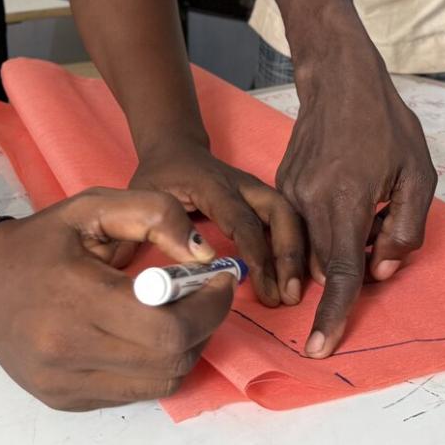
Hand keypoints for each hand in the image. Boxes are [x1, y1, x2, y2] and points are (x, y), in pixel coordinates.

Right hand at [0, 188, 235, 410]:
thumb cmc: (41, 241)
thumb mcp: (93, 207)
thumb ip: (155, 216)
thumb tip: (203, 256)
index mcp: (75, 299)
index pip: (168, 327)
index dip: (208, 307)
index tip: (220, 278)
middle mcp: (67, 352)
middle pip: (171, 360)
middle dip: (204, 325)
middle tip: (205, 296)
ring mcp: (65, 384)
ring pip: (159, 383)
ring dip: (184, 349)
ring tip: (176, 315)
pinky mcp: (64, 401)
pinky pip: (132, 393)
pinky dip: (152, 366)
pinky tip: (142, 336)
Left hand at [130, 140, 305, 306]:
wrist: (176, 149)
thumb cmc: (160, 175)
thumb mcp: (144, 196)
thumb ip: (152, 229)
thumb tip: (161, 276)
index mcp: (213, 186)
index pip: (242, 220)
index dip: (257, 254)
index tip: (265, 288)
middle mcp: (242, 185)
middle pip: (280, 213)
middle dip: (290, 255)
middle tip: (289, 296)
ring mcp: (256, 190)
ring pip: (291, 215)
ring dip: (299, 253)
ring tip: (295, 292)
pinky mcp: (263, 198)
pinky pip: (289, 220)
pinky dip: (300, 247)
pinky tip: (301, 276)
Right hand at [280, 56, 435, 358]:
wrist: (339, 80)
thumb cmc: (384, 124)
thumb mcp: (418, 174)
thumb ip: (405, 228)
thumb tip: (382, 270)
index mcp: (347, 199)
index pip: (338, 273)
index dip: (333, 315)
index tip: (321, 348)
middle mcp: (309, 201)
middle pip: (321, 267)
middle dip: (348, 270)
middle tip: (381, 231)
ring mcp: (289, 194)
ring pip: (305, 251)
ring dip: (333, 251)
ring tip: (365, 209)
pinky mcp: (280, 187)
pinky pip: (297, 229)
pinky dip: (320, 232)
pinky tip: (344, 198)